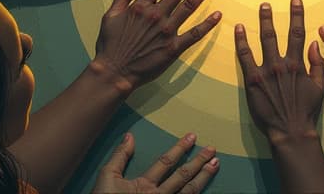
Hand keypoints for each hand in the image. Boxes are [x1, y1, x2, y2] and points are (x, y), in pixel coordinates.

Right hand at [92, 132, 218, 193]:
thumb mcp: (107, 177)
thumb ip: (120, 156)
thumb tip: (130, 136)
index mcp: (144, 185)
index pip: (166, 162)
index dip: (180, 148)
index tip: (192, 137)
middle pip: (183, 177)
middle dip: (199, 162)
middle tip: (212, 150)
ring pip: (189, 192)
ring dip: (203, 178)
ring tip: (215, 165)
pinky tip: (204, 188)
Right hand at [94, 0, 221, 93]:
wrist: (114, 71)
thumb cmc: (110, 46)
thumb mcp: (110, 16)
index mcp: (141, 6)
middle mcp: (156, 15)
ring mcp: (166, 31)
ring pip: (189, 6)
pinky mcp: (173, 47)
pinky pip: (194, 34)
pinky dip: (207, 24)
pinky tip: (218, 15)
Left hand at [234, 0, 323, 145]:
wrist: (291, 130)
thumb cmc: (306, 110)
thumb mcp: (320, 87)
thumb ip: (318, 64)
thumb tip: (316, 43)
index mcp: (298, 64)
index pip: (298, 33)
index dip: (297, 14)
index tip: (296, 0)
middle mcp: (281, 64)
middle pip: (276, 33)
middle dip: (271, 16)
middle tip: (266, 3)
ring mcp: (266, 71)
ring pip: (261, 40)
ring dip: (259, 23)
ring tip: (257, 10)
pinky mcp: (252, 81)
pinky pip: (245, 56)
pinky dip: (241, 41)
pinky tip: (239, 29)